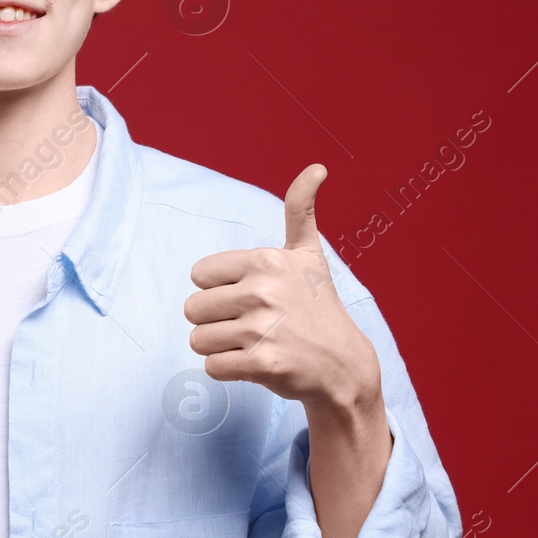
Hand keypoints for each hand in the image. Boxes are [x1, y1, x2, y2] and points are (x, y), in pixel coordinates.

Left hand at [184, 164, 379, 410]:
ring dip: (219, 347)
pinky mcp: (263, 364)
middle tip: (250, 324)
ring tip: (252, 343)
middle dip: (215, 320)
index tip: (250, 296)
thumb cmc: (317, 306)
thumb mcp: (309, 254)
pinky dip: (227, 369)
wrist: (344, 364)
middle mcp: (263, 290)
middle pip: (192, 308)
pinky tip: (255, 363)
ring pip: (198, 339)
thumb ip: (300, 210)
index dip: (218, 289)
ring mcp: (263, 328)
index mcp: (266, 259)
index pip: (198, 275)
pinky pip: (211, 367)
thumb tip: (317, 167)